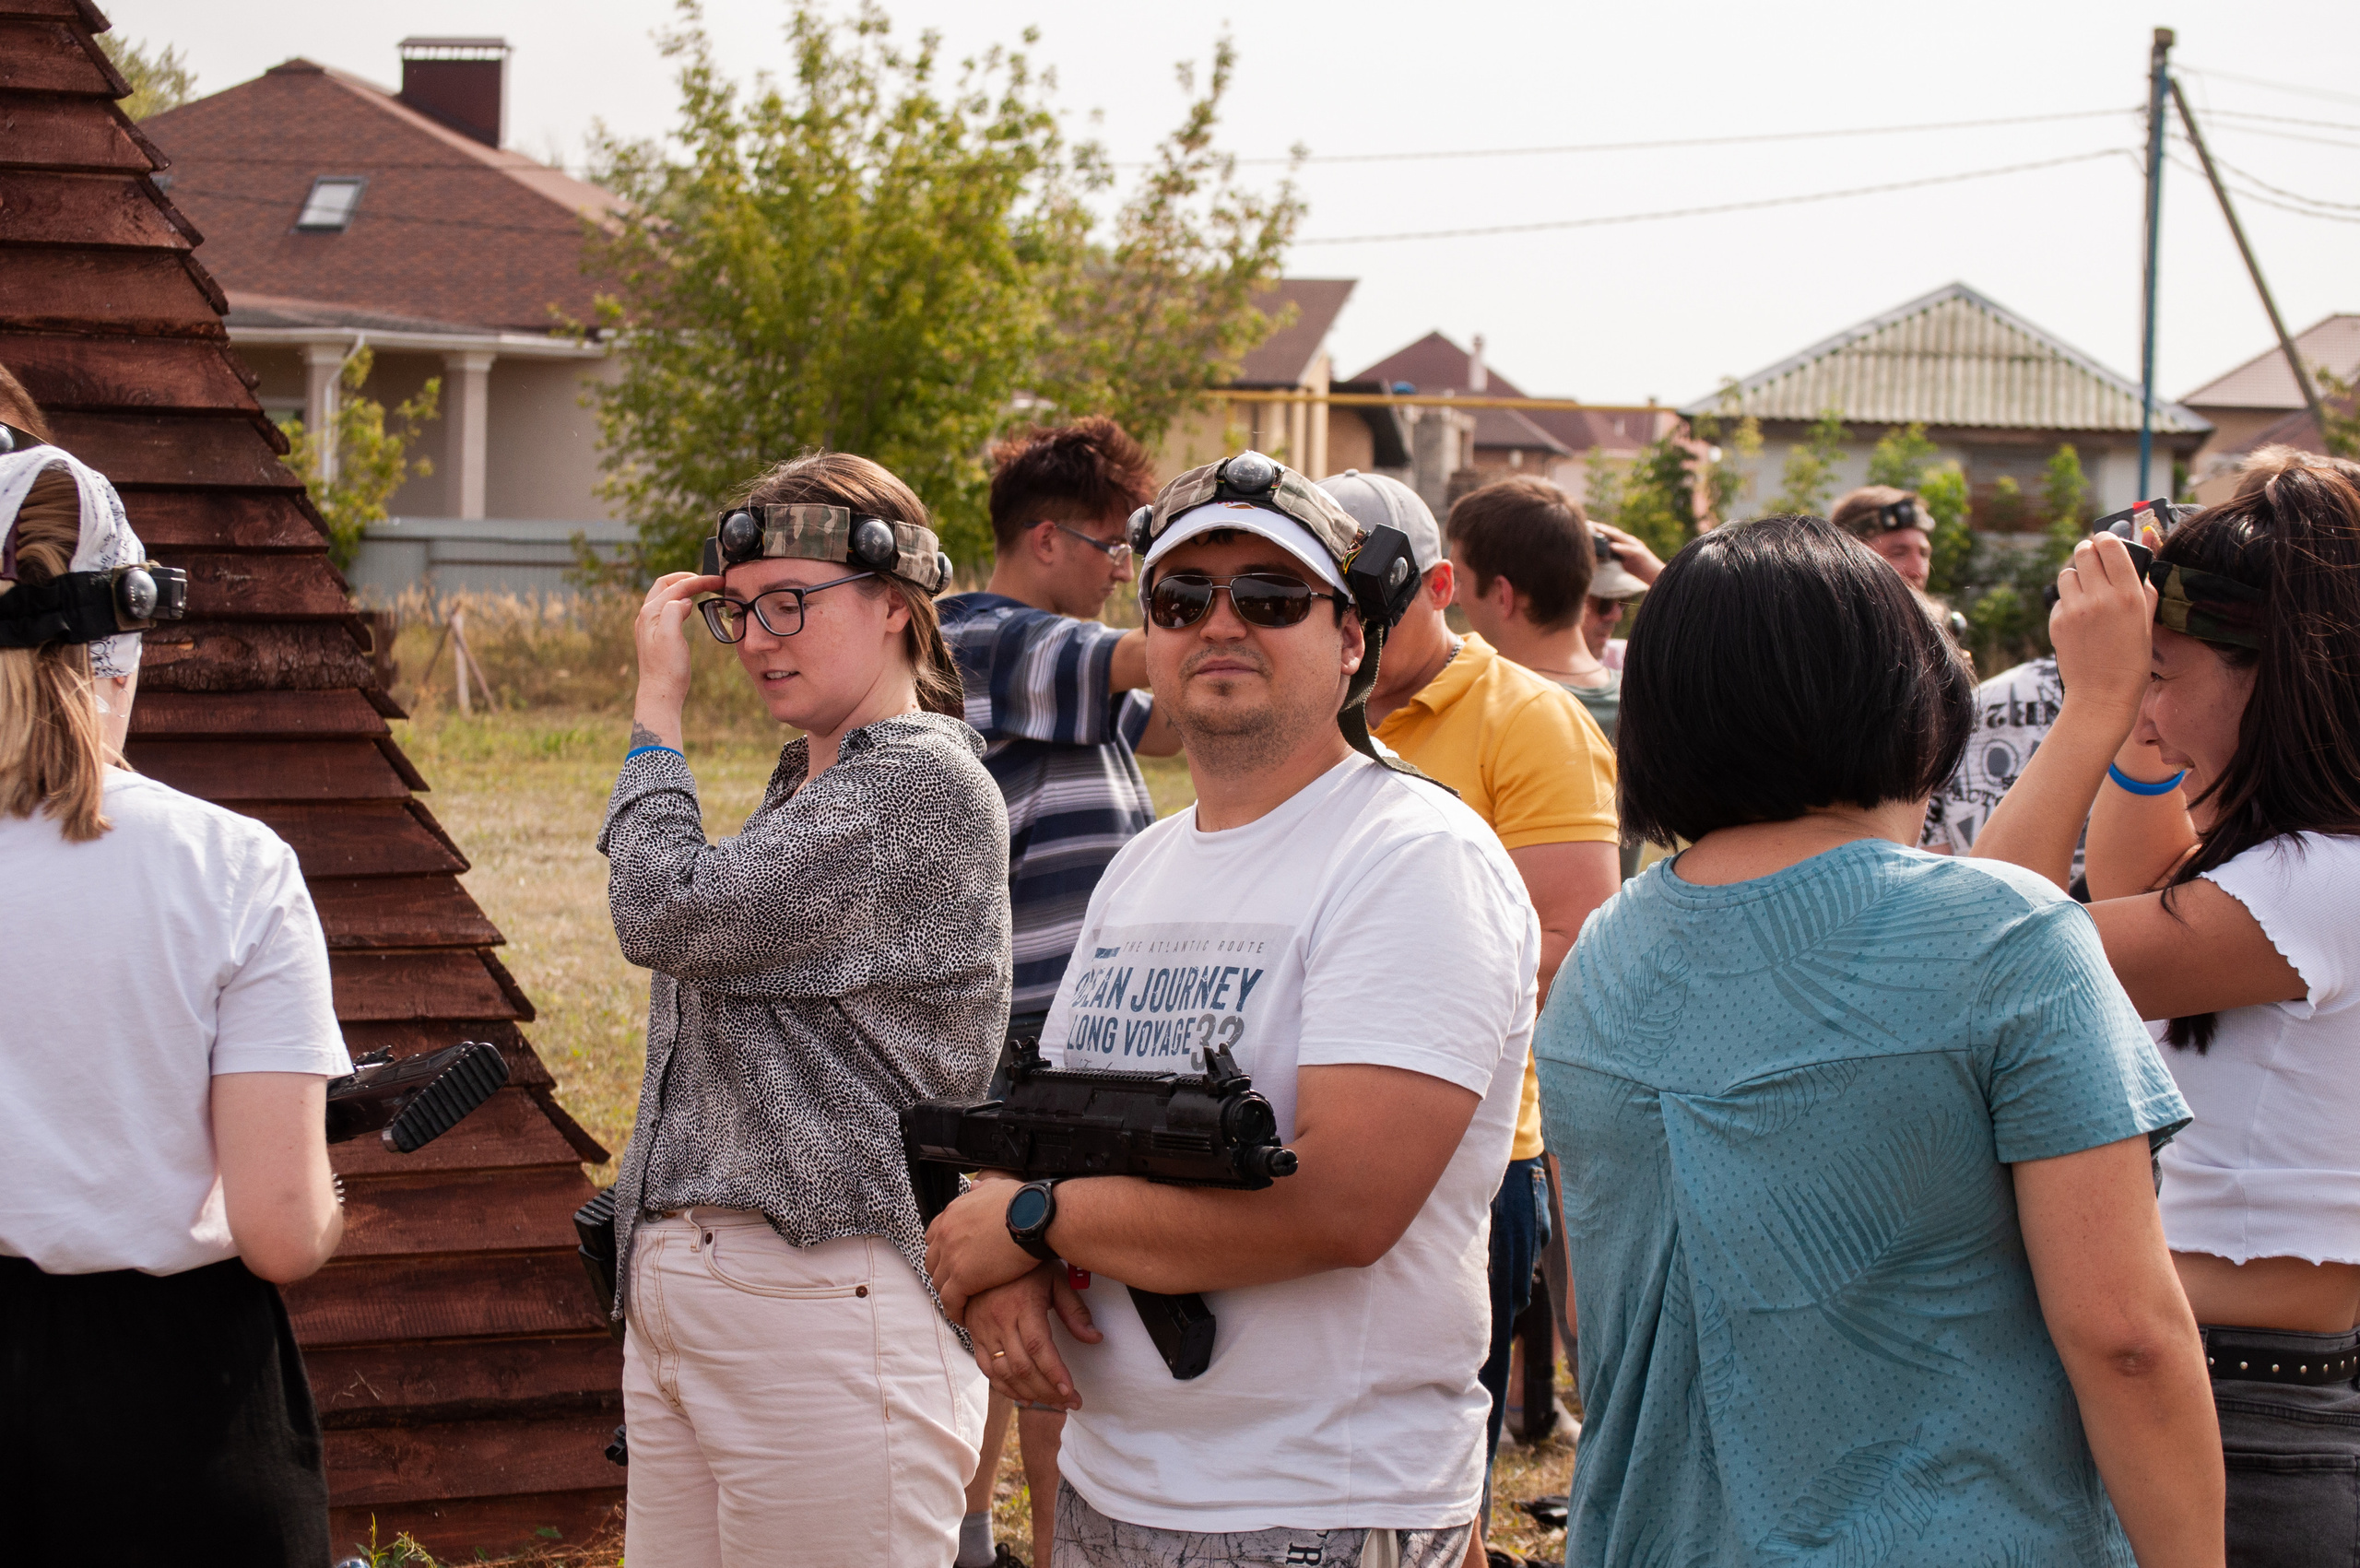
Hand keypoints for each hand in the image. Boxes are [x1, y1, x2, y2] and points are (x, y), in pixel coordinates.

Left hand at [633, 571, 719, 747]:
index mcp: (651, 612)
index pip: (676, 587)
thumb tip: (684, 600)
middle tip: (706, 579)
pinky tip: (689, 608)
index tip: (718, 581)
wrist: (660, 693)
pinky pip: (667, 609)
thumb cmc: (667, 668)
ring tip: (701, 588)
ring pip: (665, 596)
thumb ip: (675, 611)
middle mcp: (647, 616)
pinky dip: (680, 601)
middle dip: (686, 578)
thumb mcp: (671, 636)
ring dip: (682, 588)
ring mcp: (649, 625)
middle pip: (665, 585)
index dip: (698, 581)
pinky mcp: (655, 635)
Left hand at [925, 1175, 1041, 1324]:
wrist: (1036, 1217)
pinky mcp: (961, 1278)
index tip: (954, 1260)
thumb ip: (983, 1189)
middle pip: (933, 1260)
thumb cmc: (1025, 1203)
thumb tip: (976, 1186)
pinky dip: (955, 1310)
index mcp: (954, 1213)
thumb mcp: (998, 1187)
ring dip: (949, 1293)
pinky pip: (950, 1301)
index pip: (935, 1236)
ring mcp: (952, 1256)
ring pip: (939, 1282)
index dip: (944, 1250)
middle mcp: (947, 1233)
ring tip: (962, 1302)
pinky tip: (964, 1317)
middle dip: (943, 1273)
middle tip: (958, 1283)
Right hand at [966, 1265, 1099, 1409]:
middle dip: (1047, 1391)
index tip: (1071, 1392)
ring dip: (1029, 1393)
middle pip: (1021, 1366)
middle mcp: (999, 1319)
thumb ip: (1075, 1310)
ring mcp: (983, 1329)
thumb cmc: (1028, 1266)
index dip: (1054, 1373)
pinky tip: (1025, 1398)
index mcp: (1022, 1303)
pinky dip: (1005, 1388)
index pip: (1038, 1347)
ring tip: (1053, 1403)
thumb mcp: (1056, 1279)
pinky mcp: (974, 1334)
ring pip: (1003, 1373)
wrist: (988, 1251)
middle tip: (1070, 1402)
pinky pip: (986, 1369)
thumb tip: (1094, 1338)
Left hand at [1592, 522, 1664, 584]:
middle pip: (1613, 533)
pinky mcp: (1641, 555)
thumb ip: (1613, 558)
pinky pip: (1629, 550)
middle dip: (1600, 527)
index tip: (1586, 526)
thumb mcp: (1623, 563)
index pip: (1610, 534)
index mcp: (1626, 544)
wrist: (1658, 577)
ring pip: (1621, 538)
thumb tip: (1599, 558)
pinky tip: (1612, 546)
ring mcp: (1636, 547)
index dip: (1598, 529)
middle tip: (1587, 523)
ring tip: (1597, 529)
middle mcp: (1631, 542)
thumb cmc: (1640, 572)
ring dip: (1608, 533)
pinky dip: (1620, 547)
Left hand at [2049, 534, 2155, 723]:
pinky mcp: (2056, 622)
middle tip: (2093, 558)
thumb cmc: (2132, 660)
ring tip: (2086, 591)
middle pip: (2084, 552)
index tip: (2105, 539)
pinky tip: (2079, 619)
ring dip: (2076, 576)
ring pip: (2067, 573)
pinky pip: (2059, 598)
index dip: (2106, 538)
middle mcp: (2100, 598)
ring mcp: (2075, 610)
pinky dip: (2067, 602)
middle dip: (2089, 551)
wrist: (2103, 695)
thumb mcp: (2147, 622)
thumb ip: (2144, 590)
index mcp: (2129, 595)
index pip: (2111, 546)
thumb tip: (2139, 562)